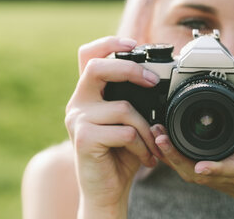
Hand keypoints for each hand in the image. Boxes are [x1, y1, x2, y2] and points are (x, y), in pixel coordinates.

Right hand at [65, 36, 161, 218]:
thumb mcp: (127, 121)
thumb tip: (156, 79)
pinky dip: (143, 146)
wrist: (106, 190)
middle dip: (130, 70)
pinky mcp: (83, 138)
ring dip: (147, 129)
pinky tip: (145, 158)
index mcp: (88, 94)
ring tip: (154, 146)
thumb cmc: (119, 154)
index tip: (133, 44)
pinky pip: (125, 133)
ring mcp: (77, 120)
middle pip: (98, 68)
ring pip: (123, 108)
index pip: (88, 56)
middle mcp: (77, 102)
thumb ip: (132, 99)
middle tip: (152, 81)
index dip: (108, 43)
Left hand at [152, 106, 233, 218]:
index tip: (201, 166)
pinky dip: (170, 157)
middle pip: (197, 171)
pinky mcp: (206, 175)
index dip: (216, 167)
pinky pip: (184, 168)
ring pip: (186, 171)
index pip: (231, 167)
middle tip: (159, 137)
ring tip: (154, 134)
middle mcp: (226, 173)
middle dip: (177, 157)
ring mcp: (214, 176)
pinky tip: (157, 141)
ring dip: (169, 155)